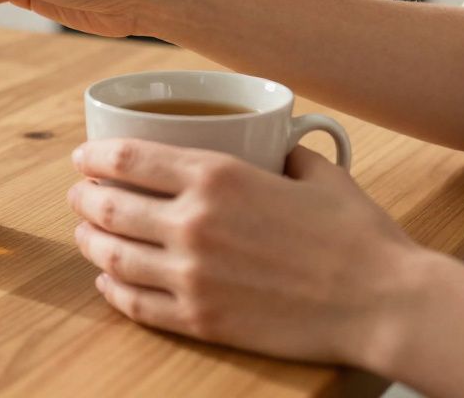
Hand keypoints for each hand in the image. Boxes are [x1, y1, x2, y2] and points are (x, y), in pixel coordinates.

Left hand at [66, 139, 420, 364]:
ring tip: (84, 233)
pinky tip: (108, 281)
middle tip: (78, 195)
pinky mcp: (200, 319)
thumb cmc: (358, 236)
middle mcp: (193, 223)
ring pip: (112, 255)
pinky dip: (112, 290)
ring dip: (88, 241)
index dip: (94, 156)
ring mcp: (192, 275)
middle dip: (82, 197)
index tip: (83, 156)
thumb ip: (280, 152)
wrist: (384, 303)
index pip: (127, 158)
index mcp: (216, 176)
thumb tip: (271, 144)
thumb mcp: (317, 172)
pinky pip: (135, 303)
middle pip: (107, 205)